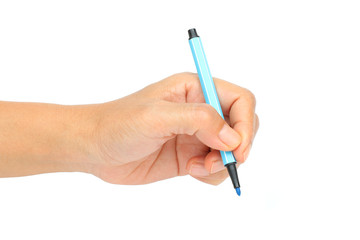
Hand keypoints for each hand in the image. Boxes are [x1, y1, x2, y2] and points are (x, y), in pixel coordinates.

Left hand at [87, 72, 258, 184]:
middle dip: (238, 147)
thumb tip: (233, 138)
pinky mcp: (191, 156)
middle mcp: (200, 110)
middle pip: (242, 125)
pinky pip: (217, 167)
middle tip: (219, 161)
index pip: (240, 99)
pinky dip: (212, 174)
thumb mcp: (156, 116)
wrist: (96, 149)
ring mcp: (196, 135)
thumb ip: (198, 120)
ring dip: (223, 163)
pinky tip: (191, 172)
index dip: (246, 123)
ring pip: (232, 149)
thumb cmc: (118, 124)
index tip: (237, 148)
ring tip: (198, 168)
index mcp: (195, 89)